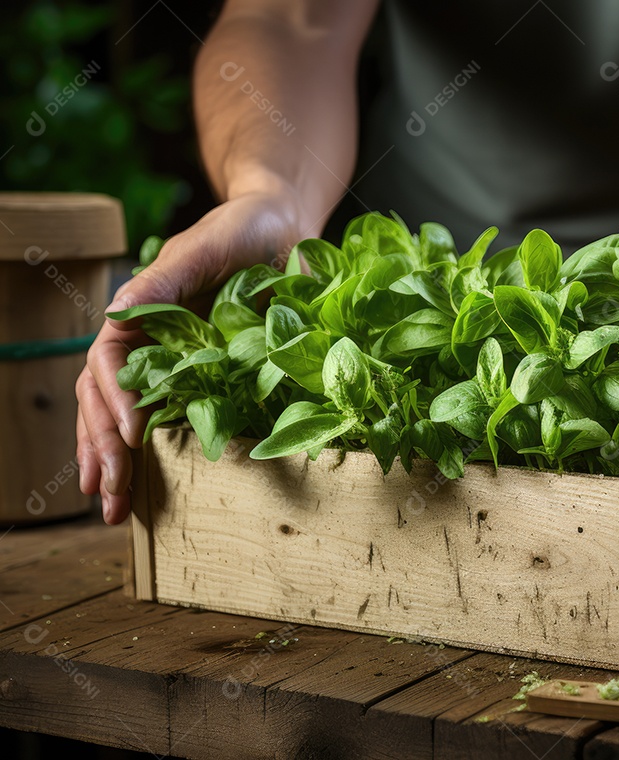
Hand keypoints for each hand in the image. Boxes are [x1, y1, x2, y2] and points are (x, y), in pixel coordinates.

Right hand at [77, 191, 304, 524]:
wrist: (282, 227)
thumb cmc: (242, 229)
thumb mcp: (204, 248)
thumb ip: (164, 281)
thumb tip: (115, 315)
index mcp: (139, 314)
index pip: (108, 365)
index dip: (112, 402)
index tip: (131, 437)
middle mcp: (150, 342)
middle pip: (107, 401)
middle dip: (104, 448)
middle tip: (108, 494)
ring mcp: (176, 363)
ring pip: (130, 417)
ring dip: (117, 463)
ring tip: (114, 509)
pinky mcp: (209, 376)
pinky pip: (175, 417)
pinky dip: (157, 455)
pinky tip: (146, 490)